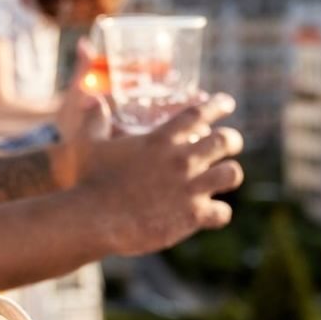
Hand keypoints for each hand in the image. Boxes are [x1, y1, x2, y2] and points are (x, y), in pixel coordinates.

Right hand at [76, 93, 243, 255]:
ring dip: (229, 175)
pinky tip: (212, 214)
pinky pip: (222, 212)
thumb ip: (94, 120)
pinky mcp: (192, 216)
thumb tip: (93, 100)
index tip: (228, 103)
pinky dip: (219, 213)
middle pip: (225, 140)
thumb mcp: (88, 144)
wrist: (94, 219)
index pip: (198, 114)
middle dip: (232, 140)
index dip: (217, 106)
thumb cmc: (89, 180)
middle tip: (230, 143)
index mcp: (160, 140)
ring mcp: (190, 188)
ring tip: (224, 177)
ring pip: (232, 174)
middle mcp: (181, 160)